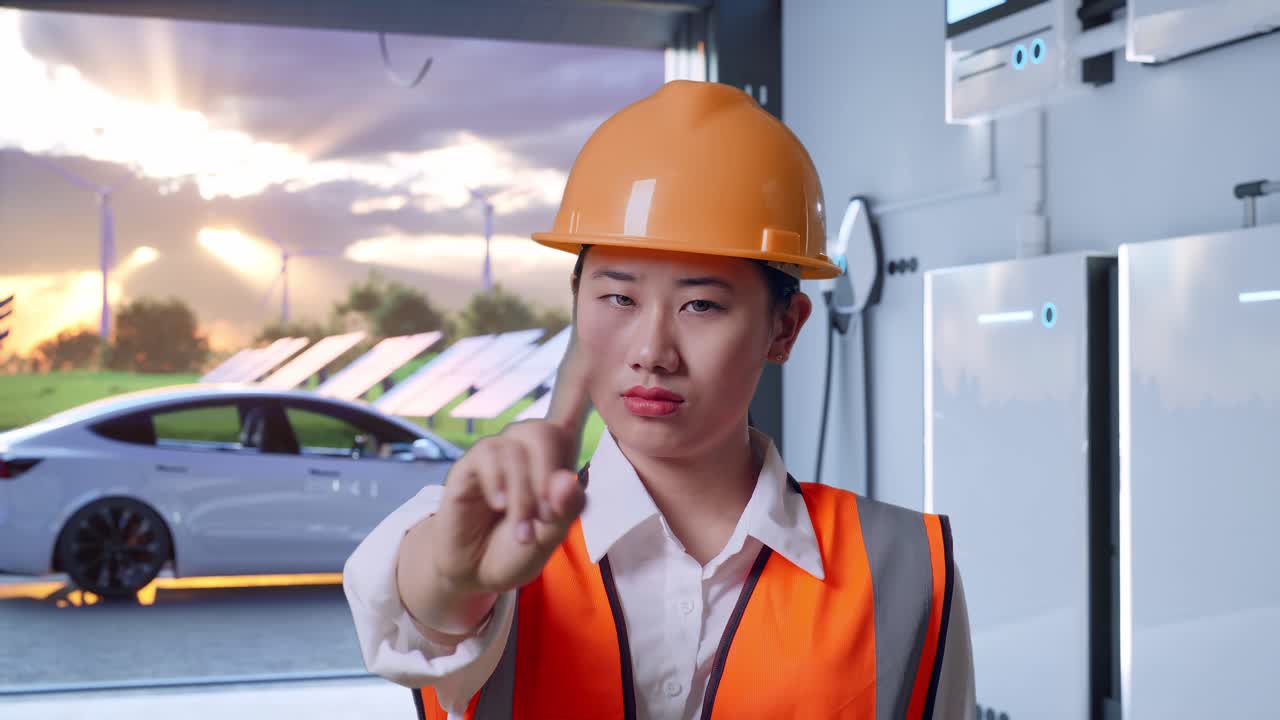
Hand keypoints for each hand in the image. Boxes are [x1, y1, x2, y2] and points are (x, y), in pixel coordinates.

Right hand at [426, 326, 593, 595]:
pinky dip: (501, 484)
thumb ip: (564, 510)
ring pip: (516, 450)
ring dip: (524, 496)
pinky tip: (501, 506)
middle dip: (548, 477)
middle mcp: (525, 447)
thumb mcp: (550, 537)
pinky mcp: (468, 466)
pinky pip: (488, 457)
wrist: (475, 571)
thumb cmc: (518, 548)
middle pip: (543, 431)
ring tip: (523, 531)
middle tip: (545, 519)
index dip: (581, 385)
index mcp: (554, 458)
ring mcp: (495, 454)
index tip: (593, 353)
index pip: (571, 411)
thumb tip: (567, 480)